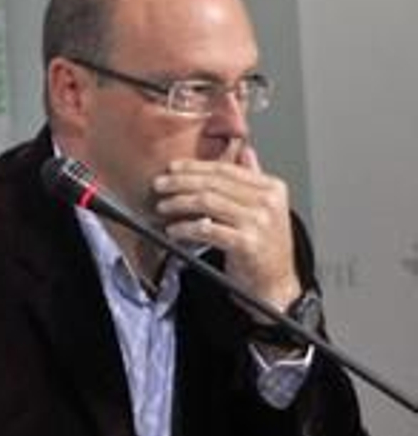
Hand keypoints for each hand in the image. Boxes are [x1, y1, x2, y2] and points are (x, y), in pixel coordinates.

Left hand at [152, 138, 300, 310]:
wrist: (276, 284)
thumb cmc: (265, 246)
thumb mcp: (266, 208)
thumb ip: (254, 180)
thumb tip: (245, 152)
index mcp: (272, 188)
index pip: (226, 170)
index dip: (195, 167)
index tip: (172, 167)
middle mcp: (268, 202)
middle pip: (214, 184)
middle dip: (181, 182)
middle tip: (159, 184)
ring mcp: (259, 223)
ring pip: (208, 202)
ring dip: (179, 203)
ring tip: (162, 206)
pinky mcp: (247, 244)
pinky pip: (207, 229)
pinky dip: (185, 228)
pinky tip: (172, 229)